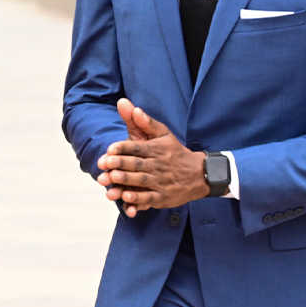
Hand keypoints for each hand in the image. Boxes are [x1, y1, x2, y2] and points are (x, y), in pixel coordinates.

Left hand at [96, 98, 208, 216]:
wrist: (199, 174)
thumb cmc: (175, 152)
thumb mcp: (164, 134)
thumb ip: (146, 122)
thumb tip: (132, 107)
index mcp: (156, 149)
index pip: (138, 147)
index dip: (123, 147)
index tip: (110, 148)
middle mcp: (158, 165)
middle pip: (137, 164)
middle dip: (120, 163)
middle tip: (105, 163)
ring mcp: (161, 182)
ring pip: (141, 181)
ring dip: (126, 180)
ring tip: (112, 177)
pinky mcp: (163, 197)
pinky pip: (149, 198)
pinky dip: (138, 199)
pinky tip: (126, 198)